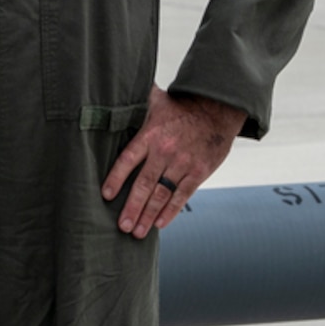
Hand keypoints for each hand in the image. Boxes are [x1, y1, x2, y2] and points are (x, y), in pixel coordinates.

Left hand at [100, 86, 246, 238]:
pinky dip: (170, 211)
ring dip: (148, 215)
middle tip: (122, 226)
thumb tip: (114, 93)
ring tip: (137, 232)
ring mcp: (183, 163)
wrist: (217, 109)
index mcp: (151, 134)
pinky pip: (182, 195)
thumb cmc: (183, 107)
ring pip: (161, 194)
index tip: (106, 195)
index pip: (128, 159)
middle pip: (144, 183)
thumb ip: (135, 102)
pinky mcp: (198, 172)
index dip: (116, 178)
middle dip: (132, 207)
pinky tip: (159, 224)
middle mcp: (165, 151)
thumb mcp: (157, 100)